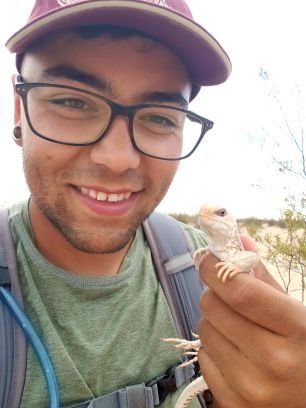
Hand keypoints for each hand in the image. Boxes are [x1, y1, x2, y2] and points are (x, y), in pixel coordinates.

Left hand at [197, 236, 305, 407]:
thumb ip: (264, 277)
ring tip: (237, 328)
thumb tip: (237, 239)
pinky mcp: (233, 405)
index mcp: (296, 330)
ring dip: (214, 321)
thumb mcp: (295, 312)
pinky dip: (213, 349)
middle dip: (213, 293)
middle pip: (213, 308)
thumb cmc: (305, 350)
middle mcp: (273, 363)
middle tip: (226, 294)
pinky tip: (235, 353)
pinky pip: (203, 358)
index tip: (206, 257)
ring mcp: (251, 389)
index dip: (215, 268)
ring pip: (203, 330)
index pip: (240, 291)